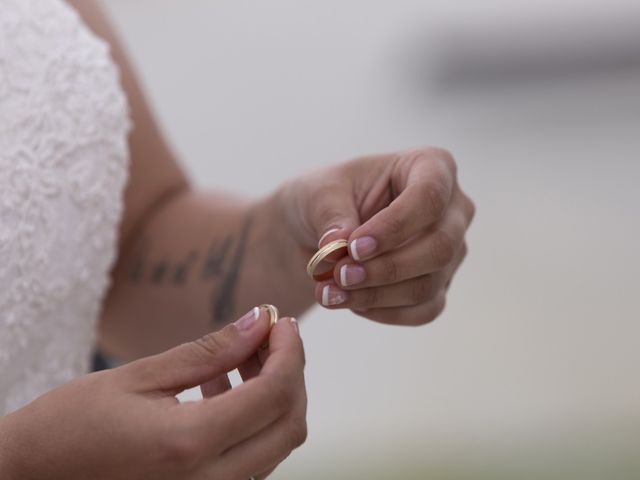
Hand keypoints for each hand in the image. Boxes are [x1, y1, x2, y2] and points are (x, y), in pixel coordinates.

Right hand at [0, 309, 305, 479]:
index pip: (275, 395)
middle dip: (291, 374)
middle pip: (289, 425)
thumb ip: (208, 351)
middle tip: (269, 336)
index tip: (282, 322)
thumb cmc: (68, 427)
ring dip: (272, 396)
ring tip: (240, 355)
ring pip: (274, 444)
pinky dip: (252, 420)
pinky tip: (221, 387)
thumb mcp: (138, 377)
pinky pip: (250, 459)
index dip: (290, 352)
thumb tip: (259, 322)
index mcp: (190, 445)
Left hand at [280, 147, 474, 324]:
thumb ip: (331, 216)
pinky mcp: (439, 285)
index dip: (395, 226)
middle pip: (440, 247)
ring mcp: (450, 250)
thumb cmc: (326, 199)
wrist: (318, 232)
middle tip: (340, 276)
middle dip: (386, 268)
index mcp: (432, 166)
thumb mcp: (319, 194)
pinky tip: (351, 303)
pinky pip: (423, 310)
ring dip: (377, 295)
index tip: (352, 246)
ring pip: (429, 284)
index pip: (429, 196)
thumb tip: (337, 246)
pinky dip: (383, 312)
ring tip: (331, 294)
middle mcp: (452, 209)